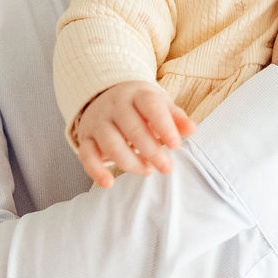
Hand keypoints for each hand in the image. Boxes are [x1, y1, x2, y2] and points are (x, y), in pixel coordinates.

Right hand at [74, 81, 195, 187]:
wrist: (104, 95)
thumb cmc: (139, 106)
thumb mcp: (159, 104)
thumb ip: (176, 117)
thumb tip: (191, 129)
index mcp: (137, 94)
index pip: (151, 107)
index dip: (164, 126)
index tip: (176, 145)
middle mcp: (115, 106)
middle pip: (132, 128)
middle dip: (151, 151)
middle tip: (166, 167)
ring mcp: (98, 122)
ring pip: (111, 144)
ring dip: (130, 162)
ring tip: (147, 171)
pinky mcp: (85, 138)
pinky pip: (86, 155)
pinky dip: (96, 171)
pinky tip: (109, 183)